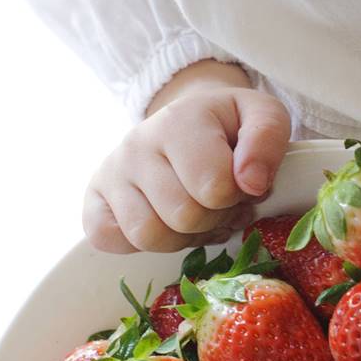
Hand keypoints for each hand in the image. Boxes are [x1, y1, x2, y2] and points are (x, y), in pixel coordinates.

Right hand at [84, 60, 290, 252]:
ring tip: (197, 213)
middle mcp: (137, 143)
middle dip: (214, 217)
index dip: (238, 195)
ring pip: (148, 235)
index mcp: (180, 120)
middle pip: (183, 216)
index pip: (214, 187)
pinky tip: (164, 221)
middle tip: (221, 201)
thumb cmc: (229, 124)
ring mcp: (111, 171)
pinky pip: (108, 240)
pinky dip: (141, 244)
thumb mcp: (263, 116)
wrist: (189, 119)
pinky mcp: (94, 198)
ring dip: (182, 236)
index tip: (241, 181)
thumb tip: (252, 183)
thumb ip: (267, 140)